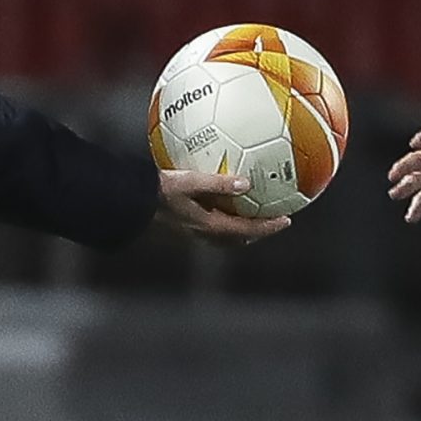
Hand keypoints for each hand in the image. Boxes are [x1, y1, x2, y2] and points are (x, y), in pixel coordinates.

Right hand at [154, 171, 291, 245]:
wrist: (133, 201)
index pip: (248, 231)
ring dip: (243, 229)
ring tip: (253, 215)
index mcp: (210, 226)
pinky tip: (222, 205)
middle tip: (274, 219)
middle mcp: (205, 233)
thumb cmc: (159, 191)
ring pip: (227, 237)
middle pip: (240, 238)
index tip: (287, 220)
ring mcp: (194, 232)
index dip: (269, 227)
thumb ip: (217, 182)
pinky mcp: (186, 225)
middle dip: (259, 231)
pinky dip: (227, 221)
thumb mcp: (189, 182)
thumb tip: (245, 183)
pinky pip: (214, 227)